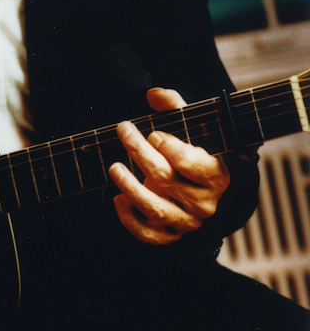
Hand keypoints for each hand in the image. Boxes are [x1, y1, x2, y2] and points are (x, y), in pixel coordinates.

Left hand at [109, 87, 229, 244]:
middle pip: (164, 178)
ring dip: (129, 187)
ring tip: (114, 167)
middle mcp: (204, 202)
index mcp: (216, 175)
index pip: (189, 162)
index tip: (153, 133)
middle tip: (123, 130)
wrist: (210, 193)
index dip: (167, 145)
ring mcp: (187, 222)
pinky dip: (130, 220)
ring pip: (154, 209)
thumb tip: (154, 94)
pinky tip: (117, 200)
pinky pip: (149, 235)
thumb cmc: (197, 154)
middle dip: (138, 151)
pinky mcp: (172, 236)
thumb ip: (176, 107)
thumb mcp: (195, 129)